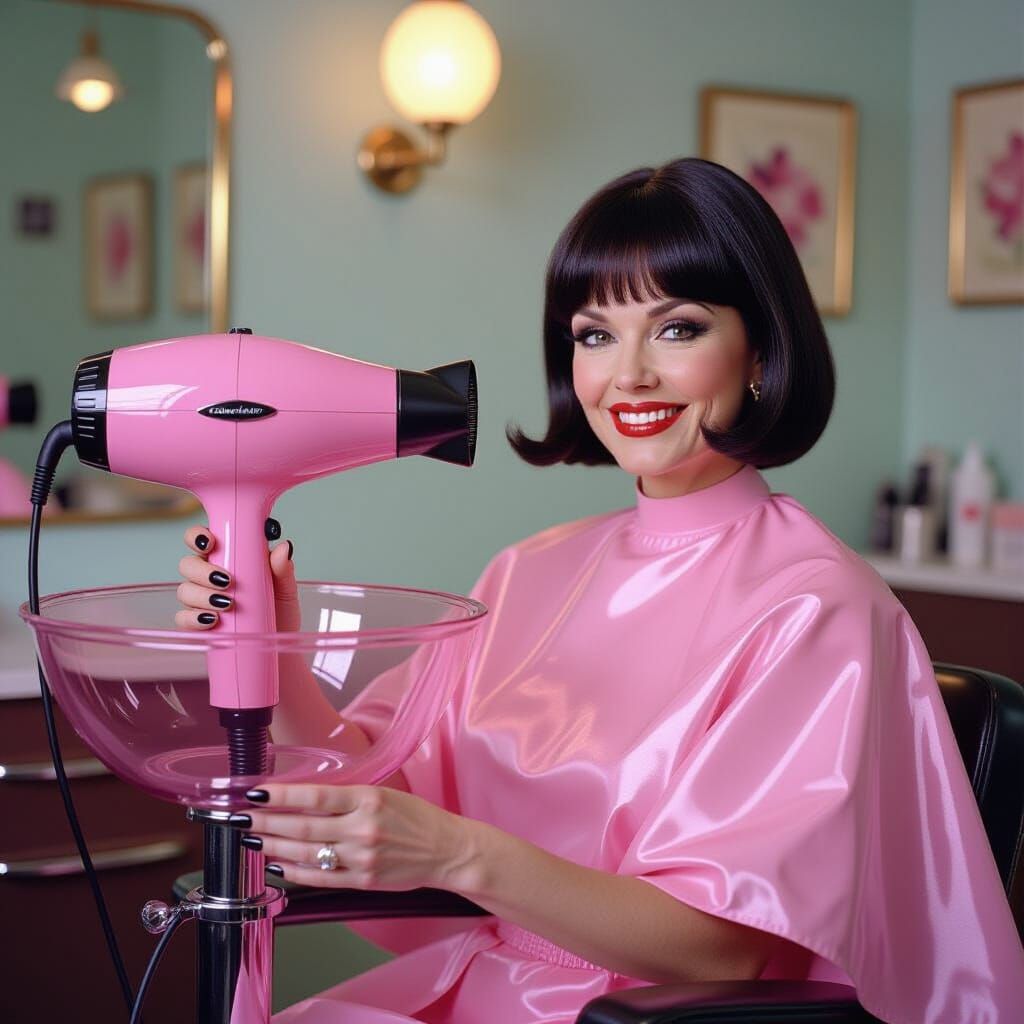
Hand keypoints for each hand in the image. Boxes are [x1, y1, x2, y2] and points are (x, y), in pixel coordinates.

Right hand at [174, 525, 298, 630]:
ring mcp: (201, 600)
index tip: (210, 542)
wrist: (280, 648)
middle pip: (188, 564)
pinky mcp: (196, 624)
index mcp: (228, 559)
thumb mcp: (285, 590)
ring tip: (228, 604)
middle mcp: (209, 577)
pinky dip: (195, 618)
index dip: (198, 536)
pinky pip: (183, 617)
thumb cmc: (279, 613)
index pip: (202, 540)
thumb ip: (282, 569)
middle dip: (203, 571)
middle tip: (227, 581)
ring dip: (202, 595)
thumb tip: (283, 548)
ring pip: (185, 590)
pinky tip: (212, 620)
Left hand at [240, 784, 481, 892]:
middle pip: (303, 825)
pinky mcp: (362, 881)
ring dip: (273, 846)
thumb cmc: (416, 817)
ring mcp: (361, 857)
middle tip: (239, 818)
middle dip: (265, 822)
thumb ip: (347, 797)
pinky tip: (276, 864)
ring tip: (252, 838)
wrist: (447, 850)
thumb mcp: (384, 793)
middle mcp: (362, 828)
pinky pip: (319, 877)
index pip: (315, 796)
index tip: (256, 793)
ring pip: (306, 852)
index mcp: (368, 798)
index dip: (281, 795)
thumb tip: (302, 797)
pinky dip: (294, 872)